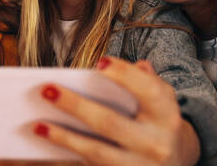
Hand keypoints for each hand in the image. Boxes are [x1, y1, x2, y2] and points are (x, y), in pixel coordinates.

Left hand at [32, 56, 199, 165]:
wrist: (178, 164)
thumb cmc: (160, 123)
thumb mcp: (162, 101)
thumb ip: (149, 82)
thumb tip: (140, 65)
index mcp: (167, 115)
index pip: (149, 91)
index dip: (125, 75)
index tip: (99, 62)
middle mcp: (156, 143)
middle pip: (110, 122)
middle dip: (75, 106)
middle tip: (47, 89)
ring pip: (96, 151)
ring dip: (64, 137)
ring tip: (38, 124)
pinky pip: (93, 165)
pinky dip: (70, 152)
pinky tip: (50, 140)